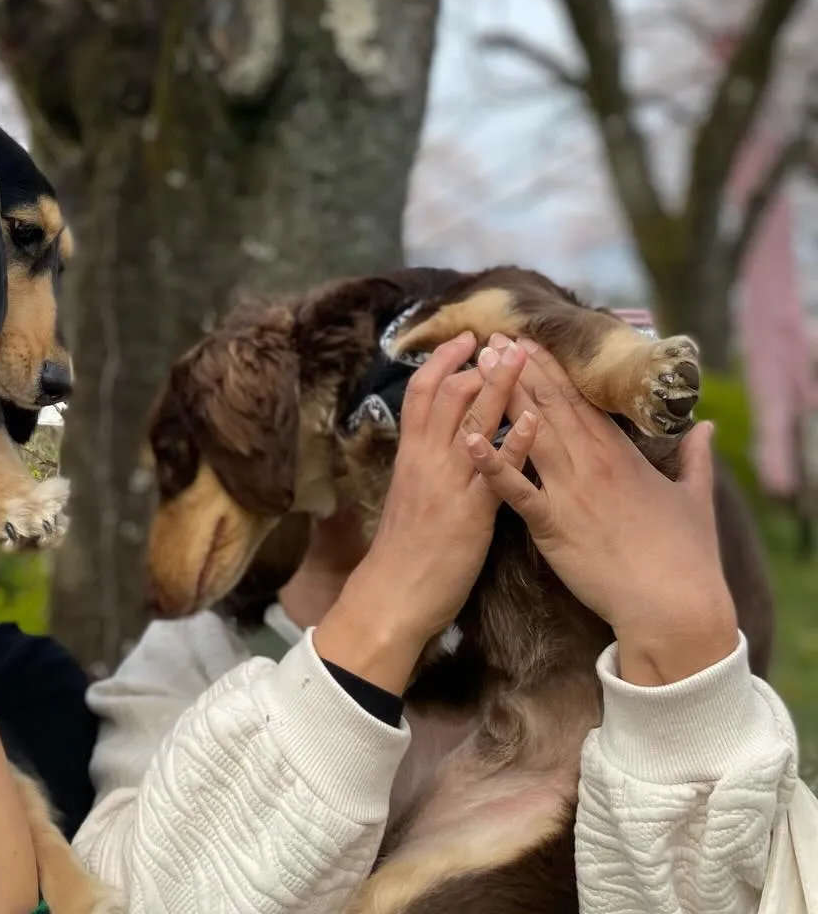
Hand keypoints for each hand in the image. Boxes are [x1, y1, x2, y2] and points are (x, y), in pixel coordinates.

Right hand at [314, 331, 534, 691]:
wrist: (394, 593)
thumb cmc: (405, 549)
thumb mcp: (412, 494)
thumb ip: (428, 463)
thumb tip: (446, 440)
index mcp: (412, 454)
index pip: (423, 392)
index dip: (444, 361)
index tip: (466, 338)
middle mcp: (428, 459)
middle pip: (449, 394)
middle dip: (477, 361)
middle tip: (503, 334)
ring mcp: (450, 482)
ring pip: (473, 421)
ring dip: (500, 385)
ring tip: (522, 355)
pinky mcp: (471, 511)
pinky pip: (496, 470)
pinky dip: (515, 440)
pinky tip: (535, 420)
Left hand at [465, 337, 738, 684]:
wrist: (675, 606)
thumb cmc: (689, 557)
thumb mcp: (697, 497)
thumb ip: (696, 457)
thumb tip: (707, 426)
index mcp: (621, 455)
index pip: (580, 401)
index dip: (552, 369)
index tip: (530, 342)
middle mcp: (592, 464)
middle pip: (549, 406)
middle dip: (519, 369)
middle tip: (492, 336)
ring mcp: (570, 492)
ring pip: (529, 432)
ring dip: (502, 396)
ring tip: (479, 363)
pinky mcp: (553, 525)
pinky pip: (516, 490)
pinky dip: (491, 463)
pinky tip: (468, 437)